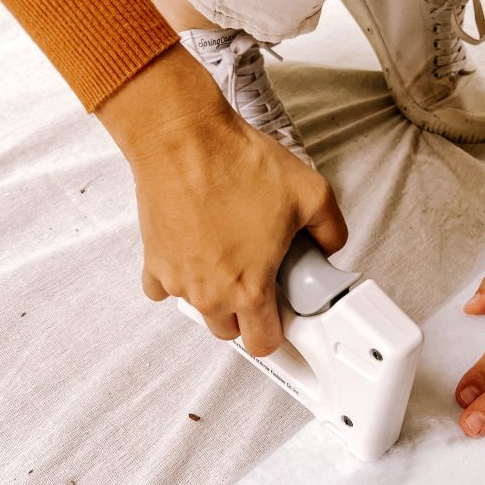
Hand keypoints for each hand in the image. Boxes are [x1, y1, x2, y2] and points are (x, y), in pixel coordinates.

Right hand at [96, 45, 347, 356]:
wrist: (183, 140)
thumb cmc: (237, 164)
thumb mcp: (312, 194)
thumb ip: (331, 231)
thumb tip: (330, 244)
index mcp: (250, 288)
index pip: (263, 344)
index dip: (276, 334)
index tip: (280, 320)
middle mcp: (210, 293)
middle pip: (229, 330)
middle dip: (245, 312)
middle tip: (257, 277)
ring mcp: (177, 280)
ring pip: (198, 307)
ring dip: (213, 292)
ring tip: (228, 254)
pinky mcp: (153, 260)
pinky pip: (164, 285)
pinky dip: (179, 274)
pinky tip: (195, 249)